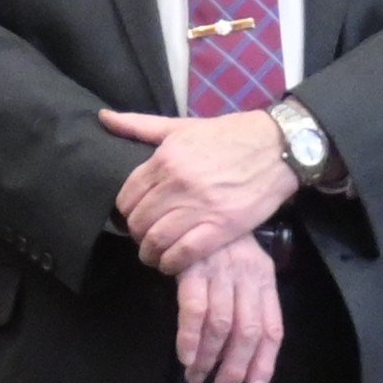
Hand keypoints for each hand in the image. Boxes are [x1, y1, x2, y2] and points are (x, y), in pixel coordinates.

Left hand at [103, 105, 302, 274]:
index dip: (126, 213)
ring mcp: (199, 207)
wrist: (278, 147)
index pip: (127, 197)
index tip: (134, 218)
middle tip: (145, 238)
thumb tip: (104, 118)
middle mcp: (178, 184)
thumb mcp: (182, 126)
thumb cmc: (229, 135)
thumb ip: (141, 125)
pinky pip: (183, 254)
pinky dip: (171, 264)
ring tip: (155, 255)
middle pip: (139, 222)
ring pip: (157, 241)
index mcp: (165, 159)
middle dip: (137, 235)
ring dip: (151, 254)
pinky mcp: (221, 228)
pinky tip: (171, 263)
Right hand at [174, 236, 281, 382]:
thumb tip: (242, 350)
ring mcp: (220, 271)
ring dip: (208, 359)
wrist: (193, 204)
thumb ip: (248, 301)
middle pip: (247, 332)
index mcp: (264, 279)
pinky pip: (194, 310)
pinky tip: (185, 357)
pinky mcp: (193, 267)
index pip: (272, 328)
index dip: (264, 363)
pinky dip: (190, 338)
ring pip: (222, 326)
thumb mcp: (243, 267)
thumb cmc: (218, 242)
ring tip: (196, 378)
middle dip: (234, 369)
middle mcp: (247, 276)